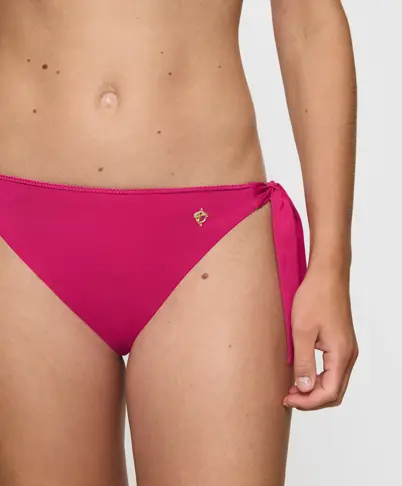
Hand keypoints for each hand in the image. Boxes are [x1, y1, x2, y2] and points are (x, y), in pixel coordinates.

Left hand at [283, 267, 358, 409]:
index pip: (329, 392)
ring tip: (292, 387)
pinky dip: (319, 376)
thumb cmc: (315, 297)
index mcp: (341, 354)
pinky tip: (302, 372)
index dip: (308, 402)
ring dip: (315, 388)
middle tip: (288, 396)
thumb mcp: (302, 332)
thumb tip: (305, 388)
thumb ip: (303, 362)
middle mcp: (348, 355)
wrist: (327, 275)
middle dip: (312, 399)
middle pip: (335, 391)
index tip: (288, 399)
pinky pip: (333, 369)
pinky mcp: (341, 342)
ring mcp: (346, 348)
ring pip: (335, 381)